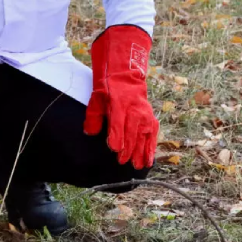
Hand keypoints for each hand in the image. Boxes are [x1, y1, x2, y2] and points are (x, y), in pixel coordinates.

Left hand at [83, 24, 157, 169]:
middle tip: (123, 163)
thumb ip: (94, 115)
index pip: (118, 123)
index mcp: (119, 103)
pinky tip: (149, 160)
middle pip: (132, 132)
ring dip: (141, 152)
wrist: (126, 74)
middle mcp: (134, 109)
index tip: (114, 149)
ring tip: (138, 166)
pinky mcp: (150, 118)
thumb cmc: (108, 87)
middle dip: (128, 149)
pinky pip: (152, 134)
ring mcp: (144, 114)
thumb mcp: (96, 96)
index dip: (117, 137)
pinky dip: (151, 147)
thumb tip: (89, 132)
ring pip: (144, 135)